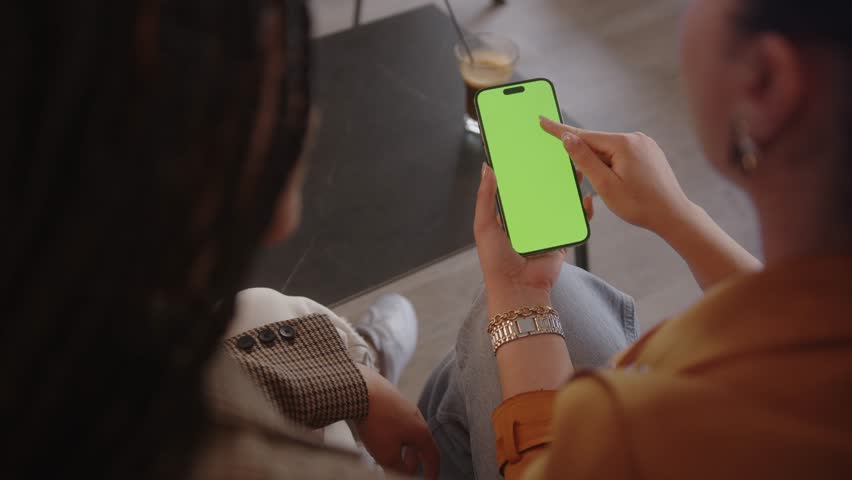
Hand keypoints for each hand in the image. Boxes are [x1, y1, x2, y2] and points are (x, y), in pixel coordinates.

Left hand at [355, 365, 438, 478]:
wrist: (362, 389)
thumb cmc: (377, 423)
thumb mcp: (387, 455)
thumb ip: (399, 468)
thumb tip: (405, 472)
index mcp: (421, 432)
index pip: (432, 455)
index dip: (432, 472)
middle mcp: (416, 417)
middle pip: (420, 443)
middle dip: (414, 459)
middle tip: (409, 470)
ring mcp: (404, 406)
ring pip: (407, 431)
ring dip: (403, 447)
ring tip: (392, 455)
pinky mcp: (390, 399)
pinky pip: (396, 421)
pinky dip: (393, 434)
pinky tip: (380, 436)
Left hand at [474, 164, 591, 314]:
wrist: (518, 288)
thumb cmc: (496, 260)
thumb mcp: (485, 225)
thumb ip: (485, 197)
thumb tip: (486, 167)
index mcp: (509, 215)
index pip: (518, 187)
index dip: (524, 170)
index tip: (531, 150)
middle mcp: (529, 220)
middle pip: (542, 192)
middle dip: (550, 175)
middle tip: (559, 155)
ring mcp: (547, 229)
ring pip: (561, 204)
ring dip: (569, 188)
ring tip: (577, 170)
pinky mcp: (562, 240)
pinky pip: (575, 223)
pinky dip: (583, 212)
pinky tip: (586, 199)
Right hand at [540, 117, 693, 235]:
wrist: (673, 215)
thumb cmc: (640, 205)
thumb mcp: (606, 185)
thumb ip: (585, 159)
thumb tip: (568, 138)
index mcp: (624, 143)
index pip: (584, 135)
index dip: (559, 130)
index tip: (542, 120)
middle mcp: (635, 138)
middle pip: (597, 145)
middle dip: (589, 162)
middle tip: (599, 188)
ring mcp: (644, 144)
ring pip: (610, 151)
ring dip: (603, 167)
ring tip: (617, 190)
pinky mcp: (649, 152)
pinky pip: (622, 155)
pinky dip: (614, 167)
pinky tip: (623, 184)